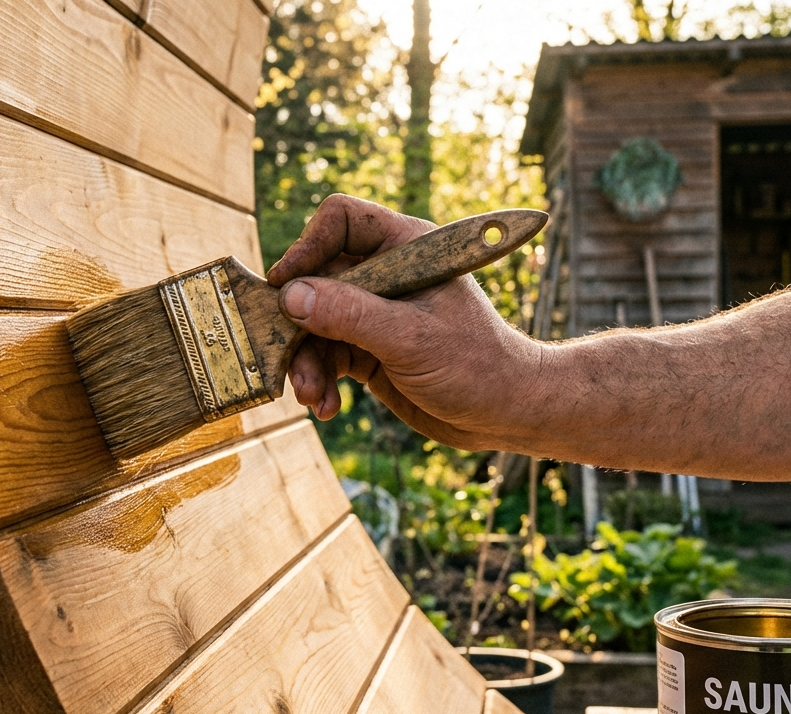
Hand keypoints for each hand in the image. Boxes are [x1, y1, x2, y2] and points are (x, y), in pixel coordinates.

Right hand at [267, 194, 542, 449]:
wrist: (506, 415)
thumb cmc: (477, 365)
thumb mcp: (411, 338)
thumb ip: (350, 315)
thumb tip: (291, 295)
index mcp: (406, 248)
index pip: (341, 220)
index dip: (307, 245)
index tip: (284, 283)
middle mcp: (386, 274)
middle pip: (316, 279)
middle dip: (298, 322)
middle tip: (286, 356)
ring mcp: (375, 313)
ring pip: (314, 323)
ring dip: (306, 361)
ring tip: (311, 396)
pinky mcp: (369, 348)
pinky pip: (326, 355)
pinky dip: (320, 380)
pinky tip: (326, 408)